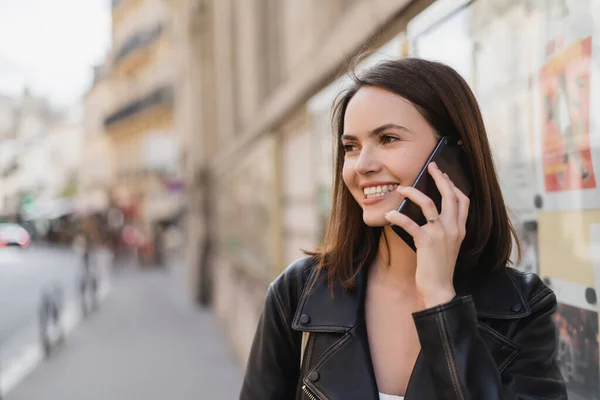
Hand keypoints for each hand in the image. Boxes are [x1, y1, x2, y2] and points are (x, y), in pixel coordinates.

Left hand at [384, 162, 469, 307]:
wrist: (439, 288)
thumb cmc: (439, 267)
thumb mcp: (448, 245)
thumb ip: (444, 229)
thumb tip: (430, 213)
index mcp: (460, 229)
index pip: (463, 200)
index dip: (454, 185)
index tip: (445, 175)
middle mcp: (453, 229)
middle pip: (450, 195)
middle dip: (440, 178)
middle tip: (431, 166)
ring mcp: (441, 234)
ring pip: (429, 204)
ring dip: (414, 193)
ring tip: (401, 189)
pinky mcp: (426, 242)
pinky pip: (410, 224)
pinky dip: (398, 217)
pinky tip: (389, 215)